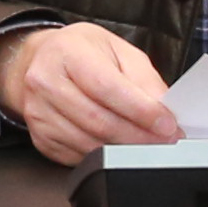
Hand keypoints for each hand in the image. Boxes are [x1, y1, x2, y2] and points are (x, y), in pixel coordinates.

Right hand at [0, 22, 177, 164]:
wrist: (44, 61)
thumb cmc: (82, 53)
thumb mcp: (118, 50)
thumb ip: (143, 78)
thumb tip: (164, 108)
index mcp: (67, 52)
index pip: (106, 87)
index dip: (140, 110)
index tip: (168, 123)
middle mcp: (46, 82)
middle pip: (98, 121)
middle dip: (139, 136)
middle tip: (166, 140)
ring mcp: (39, 113)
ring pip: (89, 144)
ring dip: (125, 149)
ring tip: (147, 143)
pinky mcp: (41, 137)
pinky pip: (78, 156)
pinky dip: (105, 156)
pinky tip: (118, 145)